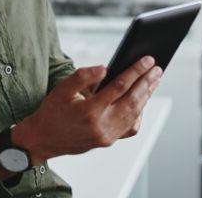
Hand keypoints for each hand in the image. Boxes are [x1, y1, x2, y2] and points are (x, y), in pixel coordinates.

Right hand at [12, 56, 162, 163]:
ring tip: (154, 80)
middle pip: (132, 101)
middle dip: (146, 82)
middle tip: (157, 68)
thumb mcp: (62, 89)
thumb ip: (83, 76)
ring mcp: (107, 136)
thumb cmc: (52, 111)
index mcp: (89, 111)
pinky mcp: (108, 141)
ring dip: (146, 96)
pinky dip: (139, 113)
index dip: (135, 71)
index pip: (119, 87)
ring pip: (134, 114)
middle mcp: (101, 126)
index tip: (147, 60)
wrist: (43, 139)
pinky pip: (130, 127)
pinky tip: (142, 100)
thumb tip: (105, 68)